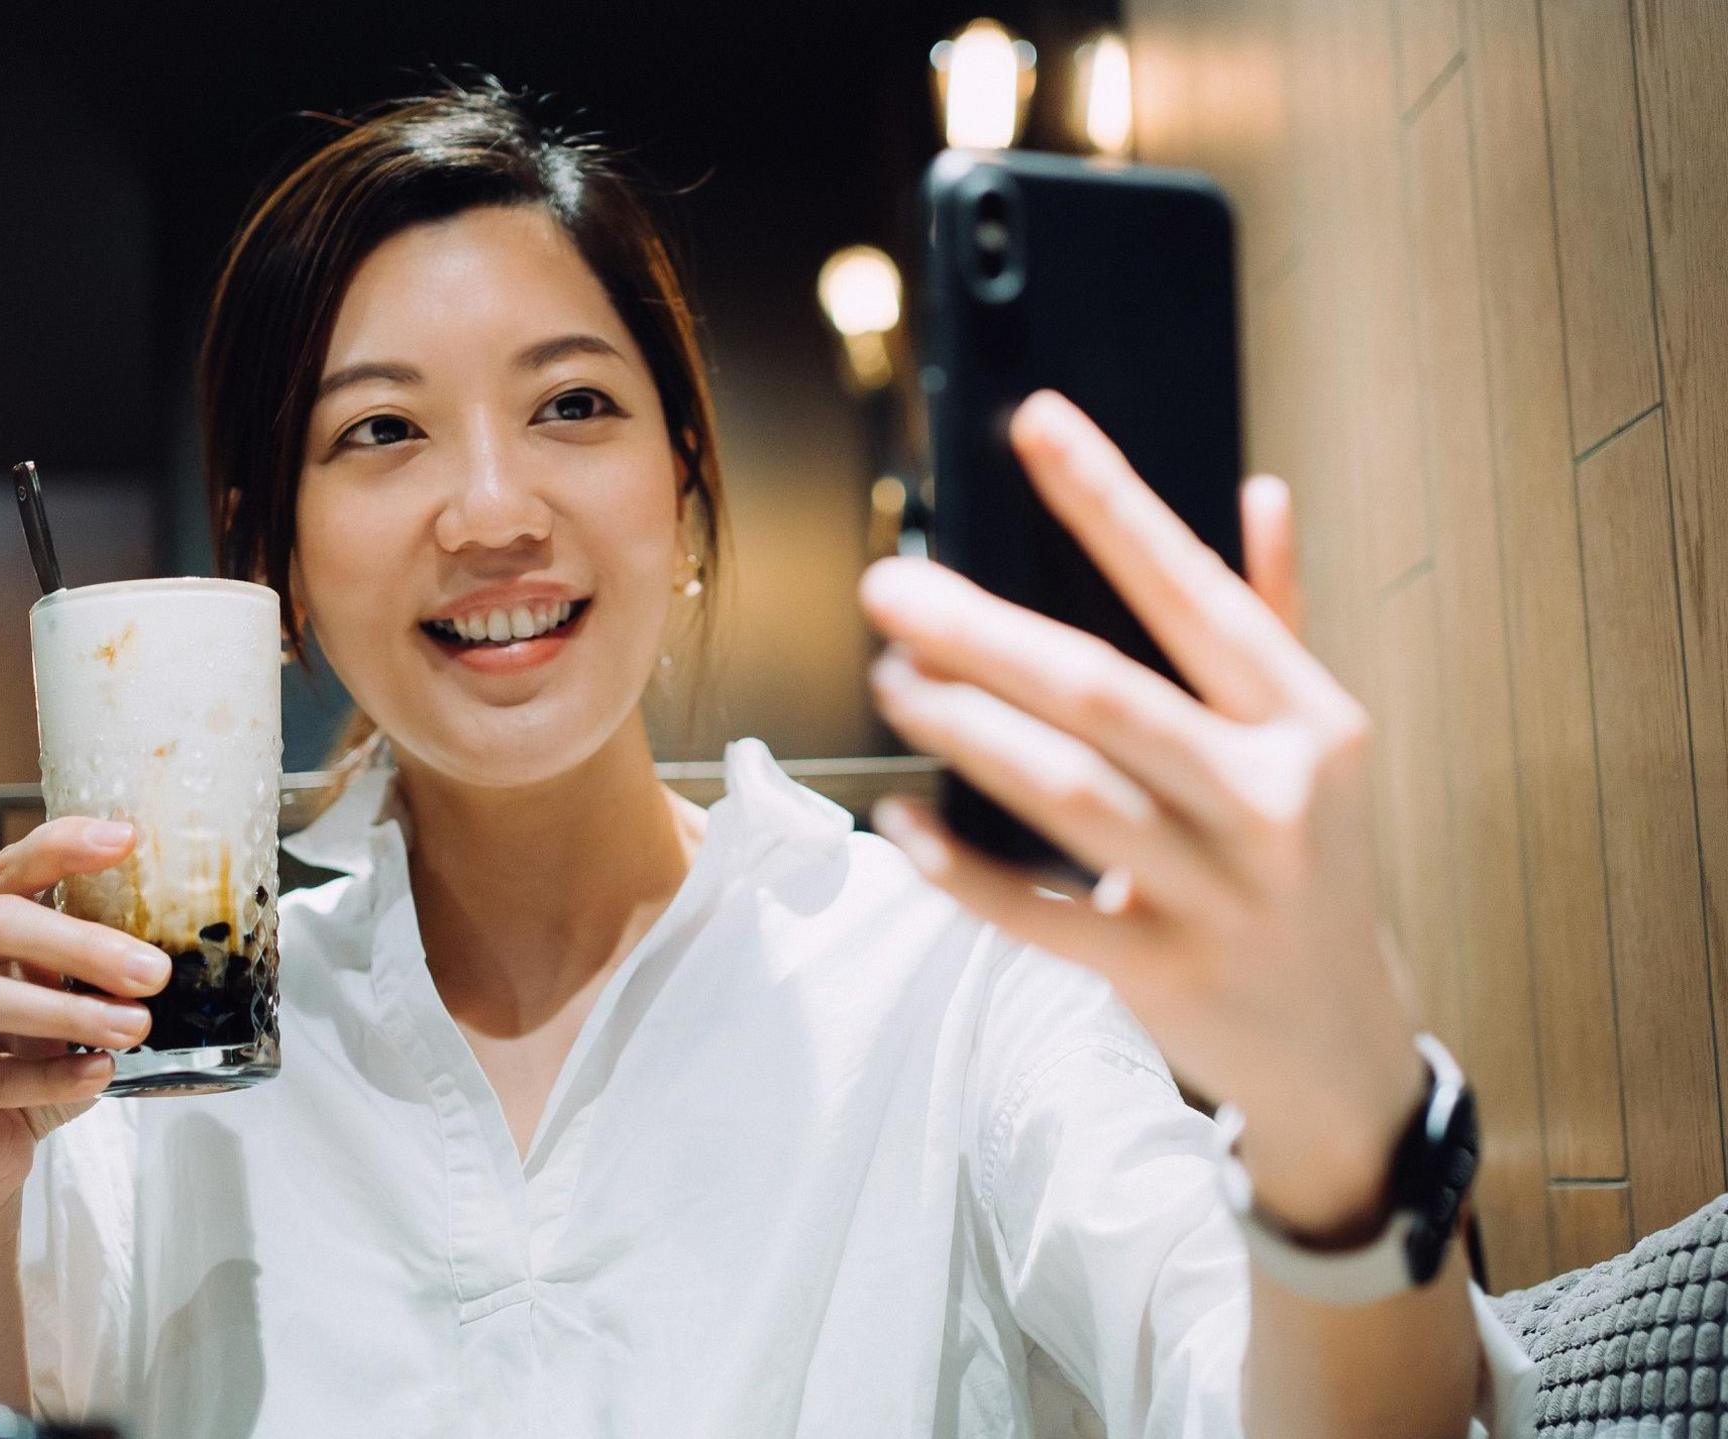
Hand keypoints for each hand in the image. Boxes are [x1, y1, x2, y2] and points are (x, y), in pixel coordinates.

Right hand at [0, 816, 170, 1216]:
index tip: (126, 840)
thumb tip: (163, 942)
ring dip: (68, 1014)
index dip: (61, 849)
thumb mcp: (57, 1004)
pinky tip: (99, 1076)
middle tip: (152, 972)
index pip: (5, 869)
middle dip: (80, 945)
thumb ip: (86, 968)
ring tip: (135, 1027)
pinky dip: (47, 1077)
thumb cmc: (22, 1068)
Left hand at [858, 390, 1426, 1234]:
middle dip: (988, 635)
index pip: (1195, 592)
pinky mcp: (1164, 973)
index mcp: (1308, 721)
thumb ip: (1276, 615)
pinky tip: (901, 821)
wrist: (1340, 1045)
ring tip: (891, 680)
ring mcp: (1221, 892)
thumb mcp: (1311, 742)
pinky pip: (1042, 917)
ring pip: (1073, 796)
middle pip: (1108, 695)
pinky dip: (963, 870)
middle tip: (889, 588)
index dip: (1112, 502)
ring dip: (970, 731)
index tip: (1034, 422)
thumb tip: (1263, 488)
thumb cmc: (1303, 863)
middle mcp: (1272, 798)